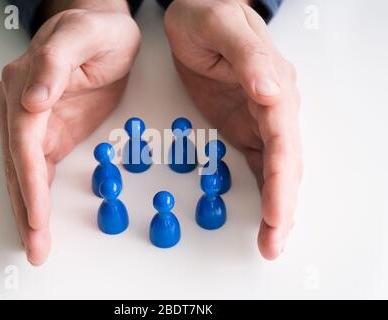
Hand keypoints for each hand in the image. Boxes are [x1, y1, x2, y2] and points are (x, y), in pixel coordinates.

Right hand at [0, 2, 139, 264]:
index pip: (23, 143)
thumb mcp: (81, 35)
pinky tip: (37, 219)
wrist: (104, 30)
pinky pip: (38, 170)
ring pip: (24, 174)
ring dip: (28, 211)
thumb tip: (33, 100)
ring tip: (34, 243)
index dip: (29, 182)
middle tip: (34, 244)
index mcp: (24, 85)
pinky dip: (37, 197)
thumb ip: (54, 64)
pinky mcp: (50, 133)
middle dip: (25, 209)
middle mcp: (22, 107)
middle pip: (17, 166)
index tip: (37, 213)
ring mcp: (34, 122)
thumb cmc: (96, 30)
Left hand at [164, 0, 301, 259]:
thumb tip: (270, 92)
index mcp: (273, 85)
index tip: (276, 215)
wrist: (196, 13)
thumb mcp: (222, 27)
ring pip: (275, 169)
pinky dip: (262, 191)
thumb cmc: (207, 14)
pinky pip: (258, 163)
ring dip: (275, 207)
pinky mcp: (243, 124)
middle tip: (273, 243)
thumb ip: (249, 59)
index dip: (281, 182)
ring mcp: (258, 117)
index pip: (283, 141)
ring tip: (270, 240)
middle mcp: (272, 105)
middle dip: (282, 207)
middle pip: (284, 164)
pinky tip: (263, 213)